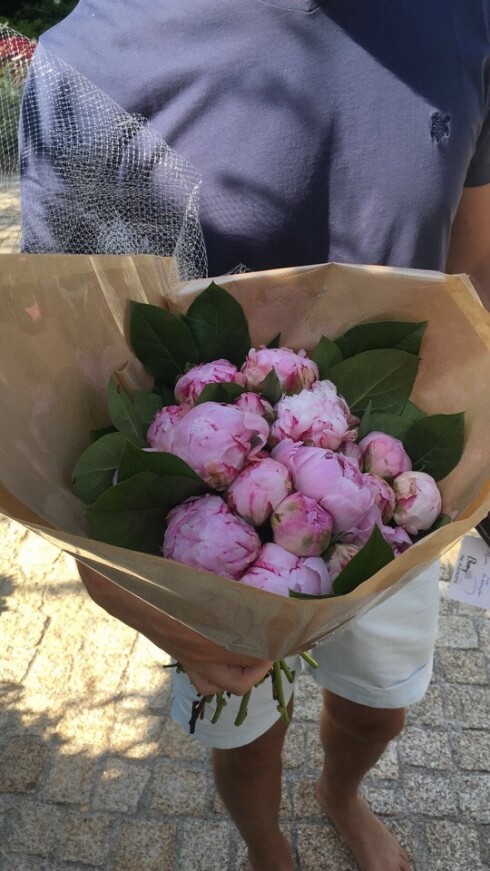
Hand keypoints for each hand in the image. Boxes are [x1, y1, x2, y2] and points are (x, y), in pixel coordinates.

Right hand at [77, 562, 272, 694]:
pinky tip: (221, 656)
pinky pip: (203, 679)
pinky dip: (217, 674)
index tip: (286, 635)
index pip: (255, 652)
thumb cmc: (167, 585)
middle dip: (260, 668)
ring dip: (240, 676)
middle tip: (268, 648)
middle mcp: (203, 658)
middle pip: (243, 681)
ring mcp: (191, 662)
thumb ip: (230, 596)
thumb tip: (257, 595)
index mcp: (212, 639)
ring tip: (247, 657)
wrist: (128, 594)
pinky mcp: (182, 659)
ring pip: (222, 685)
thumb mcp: (206, 588)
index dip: (275, 647)